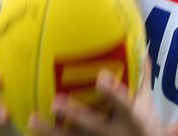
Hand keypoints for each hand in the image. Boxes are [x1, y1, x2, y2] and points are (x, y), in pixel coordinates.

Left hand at [28, 70, 159, 135]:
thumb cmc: (144, 127)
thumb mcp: (146, 105)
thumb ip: (141, 79)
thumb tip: (141, 50)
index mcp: (132, 120)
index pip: (123, 105)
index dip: (112, 94)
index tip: (101, 78)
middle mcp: (115, 135)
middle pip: (92, 126)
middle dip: (74, 115)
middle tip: (55, 102)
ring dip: (51, 132)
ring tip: (32, 119)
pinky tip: (31, 135)